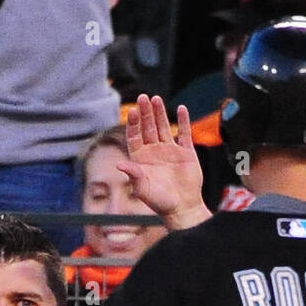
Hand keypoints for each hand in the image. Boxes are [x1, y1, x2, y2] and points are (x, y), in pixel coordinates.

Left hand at [117, 96, 208, 229]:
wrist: (182, 207)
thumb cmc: (159, 202)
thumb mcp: (143, 189)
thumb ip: (133, 175)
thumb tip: (119, 164)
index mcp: (141, 159)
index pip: (135, 137)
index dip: (134, 124)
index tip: (133, 112)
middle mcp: (154, 152)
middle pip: (148, 128)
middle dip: (145, 113)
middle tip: (143, 97)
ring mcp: (170, 150)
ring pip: (163, 127)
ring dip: (160, 113)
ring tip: (156, 99)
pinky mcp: (186, 152)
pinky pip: (184, 133)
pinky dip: (183, 121)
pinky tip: (181, 109)